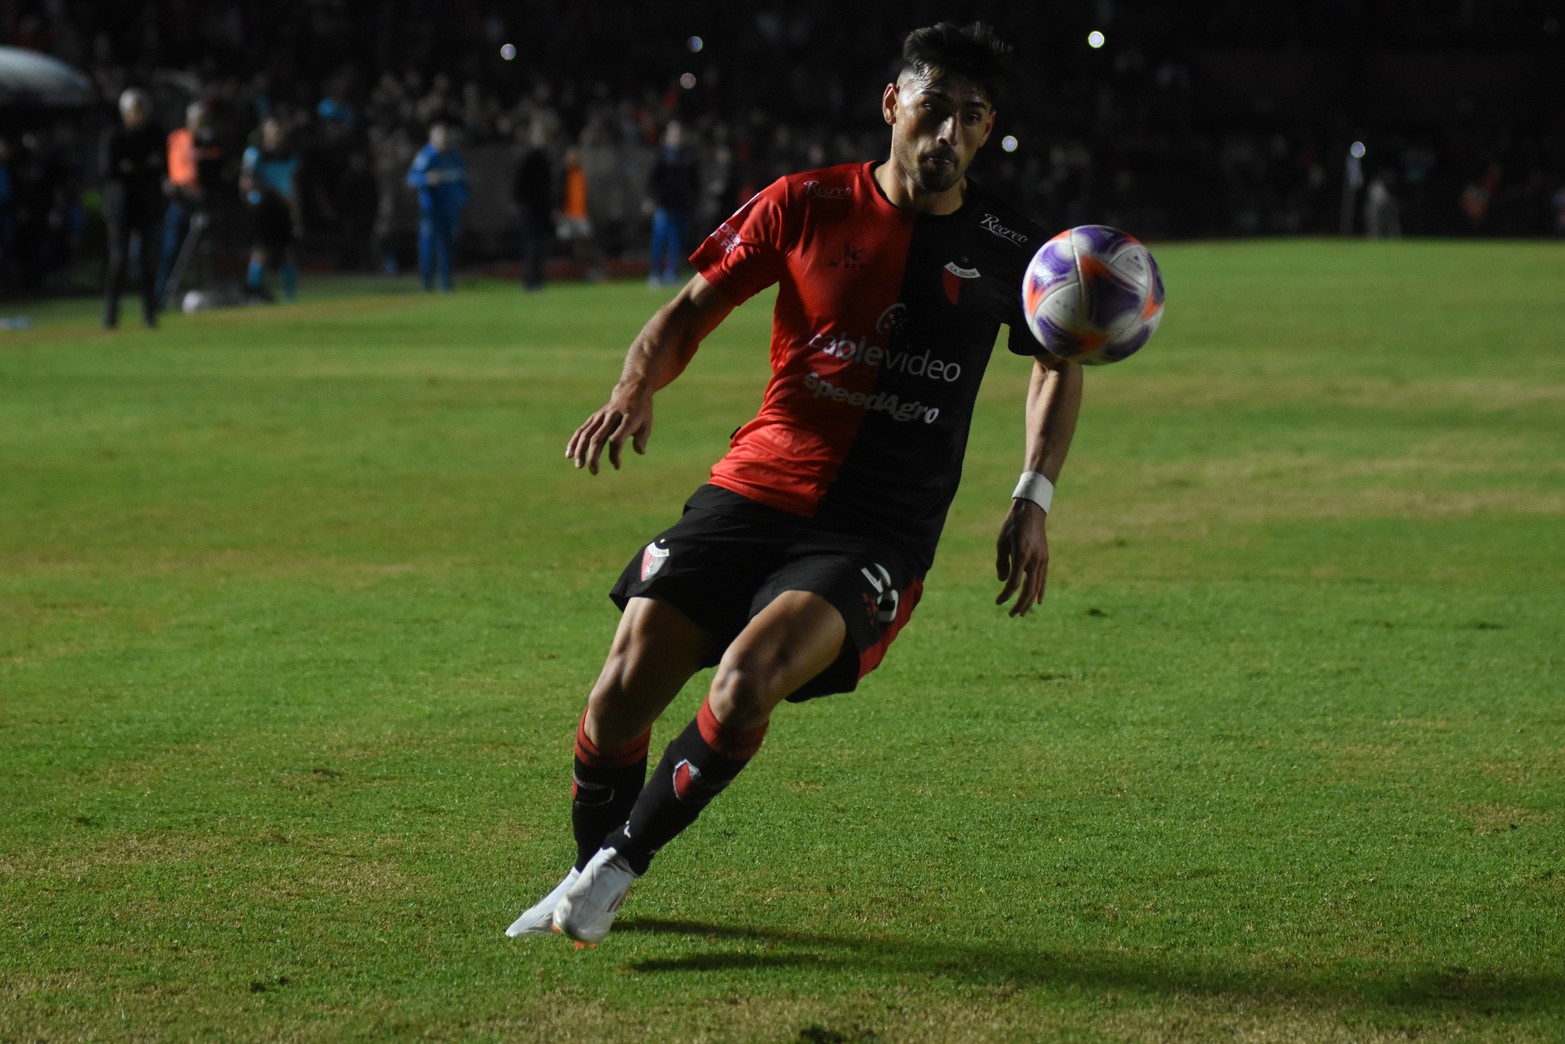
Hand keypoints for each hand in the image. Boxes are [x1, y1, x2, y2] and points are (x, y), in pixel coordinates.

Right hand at [565, 392, 652, 474]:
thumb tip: (639, 452)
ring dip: (581, 451)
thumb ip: (642, 438)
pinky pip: (582, 430)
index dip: (615, 454)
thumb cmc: (641, 411)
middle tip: (594, 472)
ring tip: (579, 466)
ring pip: (587, 434)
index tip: (617, 466)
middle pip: (598, 438)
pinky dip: (574, 442)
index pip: (616, 438)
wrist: (631, 390)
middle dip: (594, 456)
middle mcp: (611, 417)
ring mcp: (600, 416)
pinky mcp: (594, 417)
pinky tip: (569, 455)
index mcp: (627, 419)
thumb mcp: (647, 423)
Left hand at [995, 500, 1049, 616]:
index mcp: (1021, 555)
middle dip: (1019, 604)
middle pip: (1028, 589)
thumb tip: (1003, 581)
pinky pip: (1043, 579)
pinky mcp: (1045, 558)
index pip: (1014, 583)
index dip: (1006, 595)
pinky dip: (1040, 591)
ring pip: (1037, 586)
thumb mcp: (1001, 542)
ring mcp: (1042, 560)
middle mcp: (1034, 560)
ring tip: (1022, 612)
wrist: (1031, 511)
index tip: (998, 602)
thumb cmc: (1012, 525)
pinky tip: (1038, 601)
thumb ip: (1002, 563)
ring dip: (1029, 601)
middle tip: (1011, 615)